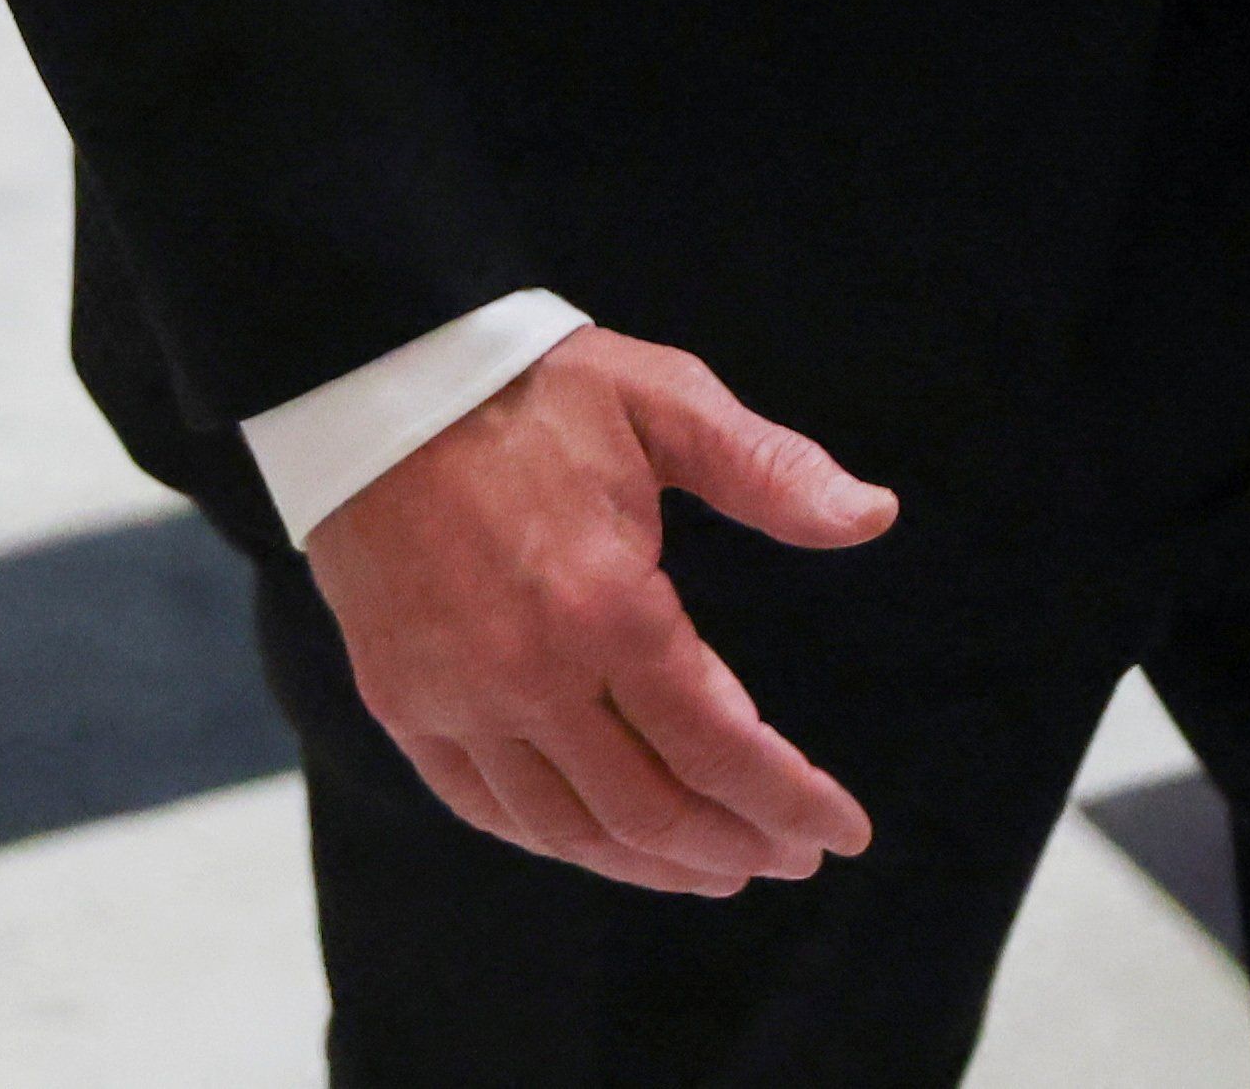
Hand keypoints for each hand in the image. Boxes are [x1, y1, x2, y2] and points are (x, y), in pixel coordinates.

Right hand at [305, 327, 894, 895]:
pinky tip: (600, 843)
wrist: (374, 381)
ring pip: (568, 829)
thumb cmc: (530, 387)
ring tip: (717, 867)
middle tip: (791, 856)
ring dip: (653, 865)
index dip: (790, 799)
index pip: (719, 744)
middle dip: (736, 844)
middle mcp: (529, 675)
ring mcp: (456, 700)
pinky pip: (485, 808)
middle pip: (649, 810)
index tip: (843, 833)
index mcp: (606, 606)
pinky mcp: (403, 704)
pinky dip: (555, 840)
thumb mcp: (664, 401)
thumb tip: (874, 515)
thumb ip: (770, 469)